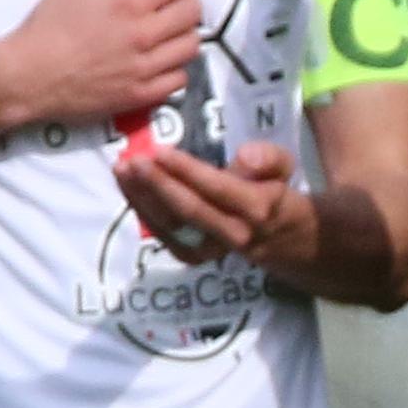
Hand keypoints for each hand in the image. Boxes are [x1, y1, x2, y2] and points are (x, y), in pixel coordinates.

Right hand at [0, 0, 202, 132]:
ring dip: (187, 31)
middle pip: (192, 13)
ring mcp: (143, 68)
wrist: (27, 76)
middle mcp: (142, 36)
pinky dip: (177, 66)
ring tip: (173, 26)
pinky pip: (178, 80)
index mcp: (128, 4)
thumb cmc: (47, 28)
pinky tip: (163, 57)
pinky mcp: (139, 95)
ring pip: (191, 47)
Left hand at [119, 133, 315, 273]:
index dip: (186, 171)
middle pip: (188, 211)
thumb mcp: (286, 167)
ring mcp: (211, 249)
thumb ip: (269, 157)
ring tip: (122, 170)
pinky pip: (163, 235)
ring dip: (142, 198)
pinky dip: (143, 211)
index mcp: (256, 208)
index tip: (160, 151)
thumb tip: (244, 157)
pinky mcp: (194, 255)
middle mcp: (232, 233)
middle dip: (157, 185)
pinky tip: (130, 189)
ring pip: (171, 226)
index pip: (217, 188)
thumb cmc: (277, 192)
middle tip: (133, 161)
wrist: (284, 240)